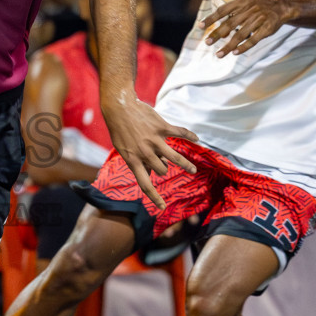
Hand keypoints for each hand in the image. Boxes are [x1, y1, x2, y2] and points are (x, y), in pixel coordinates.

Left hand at [102, 93, 199, 208]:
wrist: (119, 107)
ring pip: (175, 158)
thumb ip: (138, 160)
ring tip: (193, 170)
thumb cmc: (120, 130)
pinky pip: (180, 133)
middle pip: (162, 170)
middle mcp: (145, 152)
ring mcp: (154, 140)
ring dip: (186, 165)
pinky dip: (190, 136)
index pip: (145, 184)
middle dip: (164, 169)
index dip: (154, 197)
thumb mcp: (124, 149)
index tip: (162, 207)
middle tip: (163, 163)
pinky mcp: (162, 127)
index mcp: (133, 160)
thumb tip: (153, 171)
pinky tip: (196, 139)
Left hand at [202, 0, 295, 56]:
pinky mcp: (267, 28)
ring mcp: (259, 19)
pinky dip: (244, 46)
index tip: (200, 26)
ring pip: (241, 34)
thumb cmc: (256, 8)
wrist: (280, 7)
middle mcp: (249, 9)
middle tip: (207, 42)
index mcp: (241, 1)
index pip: (223, 10)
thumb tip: (219, 33)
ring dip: (228, 46)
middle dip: (217, 34)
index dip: (211, 18)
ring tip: (219, 54)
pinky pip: (254, 39)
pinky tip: (235, 52)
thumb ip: (231, 16)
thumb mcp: (244, 5)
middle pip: (230, 23)